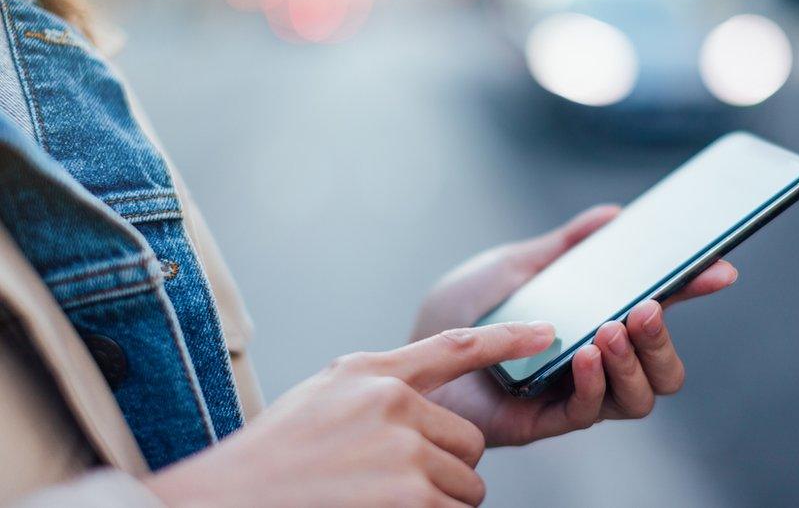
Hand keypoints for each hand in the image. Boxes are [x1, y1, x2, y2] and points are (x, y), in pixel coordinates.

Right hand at [145, 322, 555, 506]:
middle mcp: (392, 402)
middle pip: (469, 442)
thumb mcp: (325, 396)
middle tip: (399, 483)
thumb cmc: (275, 456)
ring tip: (383, 500)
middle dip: (447, 468)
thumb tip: (428, 404)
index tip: (549, 332)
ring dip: (440, 502)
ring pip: (467, 484)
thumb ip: (379, 387)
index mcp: (371, 371)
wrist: (225, 498)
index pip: (456, 346)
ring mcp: (402, 450)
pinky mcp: (409, 497)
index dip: (509, 338)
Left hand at [412, 205, 737, 445]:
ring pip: (640, 396)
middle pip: (663, 367)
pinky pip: (588, 412)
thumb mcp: (516, 265)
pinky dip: (595, 383)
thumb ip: (564, 246)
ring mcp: (573, 393)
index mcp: (595, 320)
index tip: (720, 268)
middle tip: (646, 307)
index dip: (692, 291)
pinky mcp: (543, 419)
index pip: (657, 311)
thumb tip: (613, 215)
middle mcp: (595, 362)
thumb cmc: (465, 307)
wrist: (413, 348)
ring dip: (636, 361)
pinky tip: (585, 354)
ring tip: (612, 328)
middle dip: (666, 338)